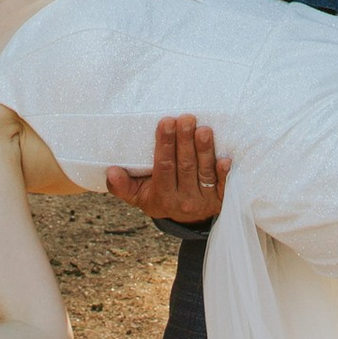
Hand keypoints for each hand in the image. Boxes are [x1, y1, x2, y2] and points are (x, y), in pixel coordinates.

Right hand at [104, 113, 226, 223]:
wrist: (186, 219)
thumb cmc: (159, 196)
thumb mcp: (138, 195)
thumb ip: (123, 186)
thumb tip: (111, 171)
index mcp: (162, 198)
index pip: (164, 168)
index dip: (165, 145)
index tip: (166, 122)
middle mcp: (183, 201)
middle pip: (185, 167)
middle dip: (185, 141)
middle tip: (186, 118)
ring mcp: (204, 201)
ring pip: (204, 172)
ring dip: (204, 151)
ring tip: (203, 130)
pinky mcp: (220, 200)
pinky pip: (224, 187)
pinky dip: (224, 174)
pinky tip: (225, 159)